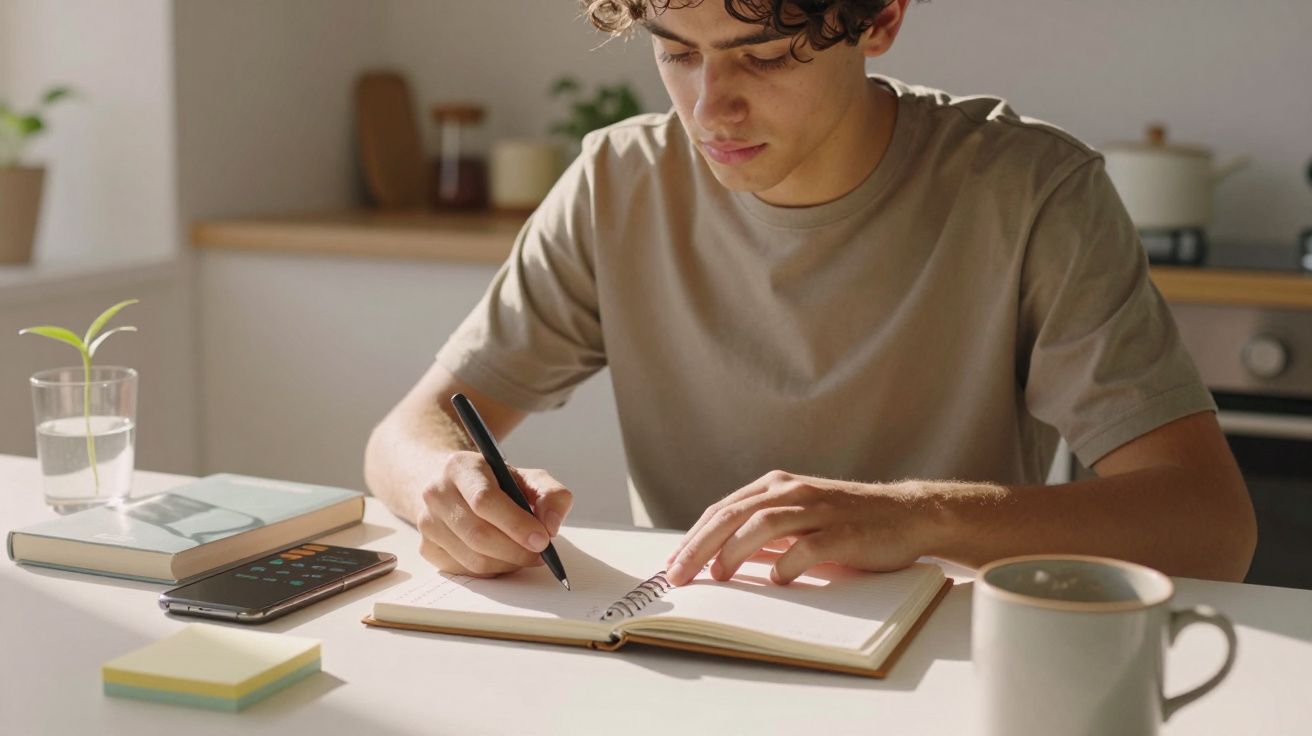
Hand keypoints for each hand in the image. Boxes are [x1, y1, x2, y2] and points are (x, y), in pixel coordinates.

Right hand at [415, 451, 573, 576]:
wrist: (449, 485)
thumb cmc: (493, 483)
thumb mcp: (525, 477)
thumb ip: (550, 494)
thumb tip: (552, 525)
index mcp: (460, 467)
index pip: (484, 500)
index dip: (516, 524)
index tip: (542, 539)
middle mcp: (436, 493)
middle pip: (478, 534)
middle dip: (516, 551)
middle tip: (540, 554)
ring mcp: (427, 523)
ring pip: (473, 559)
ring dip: (507, 563)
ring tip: (525, 555)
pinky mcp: (427, 548)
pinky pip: (465, 571)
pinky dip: (492, 570)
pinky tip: (503, 557)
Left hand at [664, 470, 940, 585]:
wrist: (907, 515)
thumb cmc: (848, 521)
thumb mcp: (800, 518)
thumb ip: (764, 531)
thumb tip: (718, 558)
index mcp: (777, 485)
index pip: (722, 510)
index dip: (693, 538)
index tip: (671, 565)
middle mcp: (793, 491)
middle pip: (733, 515)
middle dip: (699, 547)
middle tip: (678, 576)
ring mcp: (818, 509)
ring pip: (762, 524)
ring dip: (734, 552)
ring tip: (717, 577)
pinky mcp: (843, 531)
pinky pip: (807, 547)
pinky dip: (786, 564)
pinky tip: (776, 580)